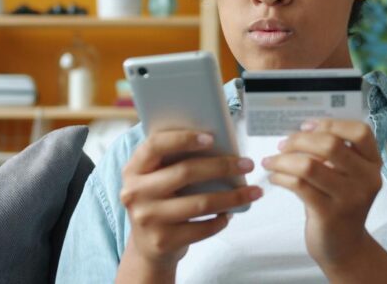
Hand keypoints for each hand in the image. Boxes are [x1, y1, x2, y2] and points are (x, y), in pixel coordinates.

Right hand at [119, 129, 262, 273]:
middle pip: (185, 172)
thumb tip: (219, 144)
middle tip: (247, 164)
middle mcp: (135, 193)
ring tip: (253, 191)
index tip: (212, 138)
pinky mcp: (162, 241)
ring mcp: (147, 219)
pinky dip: (221, 220)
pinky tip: (230, 213)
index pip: (156, 145)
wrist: (148, 247)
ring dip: (233, 196)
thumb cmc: (160, 201)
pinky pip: (202, 228)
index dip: (184, 139)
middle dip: (222, 166)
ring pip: (200, 203)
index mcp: (133, 169)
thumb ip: (174, 160)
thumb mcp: (156, 178)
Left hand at [261, 118, 381, 271]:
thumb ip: (332, 154)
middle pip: (331, 144)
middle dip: (299, 140)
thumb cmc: (339, 204)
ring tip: (271, 161)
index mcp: (373, 164)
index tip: (307, 126)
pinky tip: (275, 177)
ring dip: (283, 160)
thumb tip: (299, 131)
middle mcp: (366, 179)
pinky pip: (299, 185)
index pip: (360, 132)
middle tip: (282, 144)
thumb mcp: (345, 177)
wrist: (345, 248)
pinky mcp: (329, 214)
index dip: (331, 123)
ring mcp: (350, 198)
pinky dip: (281, 177)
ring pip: (309, 165)